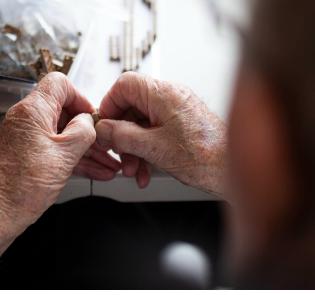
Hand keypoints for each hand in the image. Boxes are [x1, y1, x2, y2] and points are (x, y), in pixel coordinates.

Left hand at [0, 72, 119, 232]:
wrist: (1, 212)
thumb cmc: (23, 188)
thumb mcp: (66, 154)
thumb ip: (83, 130)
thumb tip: (88, 122)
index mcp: (32, 111)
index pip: (59, 84)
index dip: (80, 97)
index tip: (91, 115)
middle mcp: (25, 119)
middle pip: (63, 111)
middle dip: (88, 129)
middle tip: (104, 142)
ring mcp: (25, 137)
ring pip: (62, 134)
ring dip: (86, 148)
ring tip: (108, 162)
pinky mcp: (26, 154)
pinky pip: (55, 148)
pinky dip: (73, 157)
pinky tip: (95, 170)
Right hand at [95, 72, 228, 196]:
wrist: (231, 168)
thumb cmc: (205, 155)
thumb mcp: (152, 148)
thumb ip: (122, 136)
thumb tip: (103, 129)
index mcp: (164, 94)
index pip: (124, 85)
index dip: (109, 105)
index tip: (104, 126)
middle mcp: (171, 97)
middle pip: (131, 108)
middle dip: (121, 135)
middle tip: (117, 152)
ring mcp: (176, 111)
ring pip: (140, 124)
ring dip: (132, 149)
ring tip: (134, 168)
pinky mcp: (180, 125)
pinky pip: (153, 133)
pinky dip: (145, 152)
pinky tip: (145, 170)